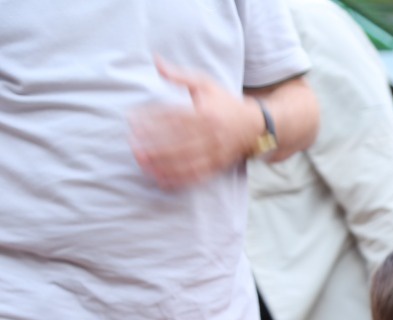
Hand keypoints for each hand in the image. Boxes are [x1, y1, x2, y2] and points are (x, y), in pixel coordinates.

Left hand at [129, 58, 267, 189]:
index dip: (151, 118)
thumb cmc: (225, 102)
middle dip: (154, 146)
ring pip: (186, 161)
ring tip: (142, 164)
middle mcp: (211, 134)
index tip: (131, 120)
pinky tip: (162, 180)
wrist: (256, 125)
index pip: (174, 116)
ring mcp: (215, 152)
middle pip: (179, 142)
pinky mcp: (217, 165)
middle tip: (133, 147)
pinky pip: (197, 175)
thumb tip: (155, 61)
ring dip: (163, 165)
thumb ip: (179, 75)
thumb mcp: (205, 83)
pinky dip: (179, 179)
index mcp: (206, 113)